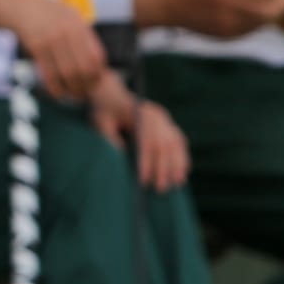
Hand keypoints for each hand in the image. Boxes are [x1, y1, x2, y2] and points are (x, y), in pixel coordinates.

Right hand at [0, 0, 104, 102]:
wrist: (15, 6)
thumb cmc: (43, 13)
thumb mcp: (66, 16)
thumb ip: (81, 35)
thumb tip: (96, 62)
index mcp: (79, 25)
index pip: (97, 56)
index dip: (98, 74)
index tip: (95, 83)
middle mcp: (68, 31)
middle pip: (85, 67)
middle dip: (87, 85)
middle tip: (84, 94)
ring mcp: (52, 38)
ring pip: (69, 73)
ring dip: (72, 89)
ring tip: (72, 95)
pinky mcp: (36, 46)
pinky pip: (50, 73)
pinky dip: (55, 87)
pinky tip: (57, 93)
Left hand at [88, 76, 188, 191]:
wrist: (111, 94)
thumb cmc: (104, 111)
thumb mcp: (100, 122)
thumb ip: (110, 138)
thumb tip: (123, 158)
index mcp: (141, 112)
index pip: (146, 141)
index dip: (146, 162)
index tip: (142, 180)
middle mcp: (157, 115)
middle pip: (164, 145)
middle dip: (163, 168)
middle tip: (160, 189)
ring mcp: (165, 119)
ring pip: (176, 144)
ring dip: (177, 165)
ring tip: (176, 184)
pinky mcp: (168, 124)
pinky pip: (179, 142)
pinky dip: (182, 157)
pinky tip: (183, 173)